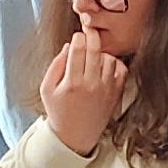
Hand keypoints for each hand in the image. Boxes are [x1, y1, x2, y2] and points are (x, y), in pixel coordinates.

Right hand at [39, 29, 127, 157]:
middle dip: (91, 36)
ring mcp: (106, 89)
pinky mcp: (115, 93)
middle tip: (89, 32)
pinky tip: (104, 66)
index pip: (77, 50)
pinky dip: (114, 63)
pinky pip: (121, 69)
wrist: (75, 136)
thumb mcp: (47, 89)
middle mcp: (91, 84)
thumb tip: (68, 46)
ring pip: (109, 58)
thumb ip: (56, 65)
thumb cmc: (59, 111)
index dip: (78, 37)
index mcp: (72, 83)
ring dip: (102, 52)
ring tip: (94, 55)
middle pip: (95, 49)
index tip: (77, 36)